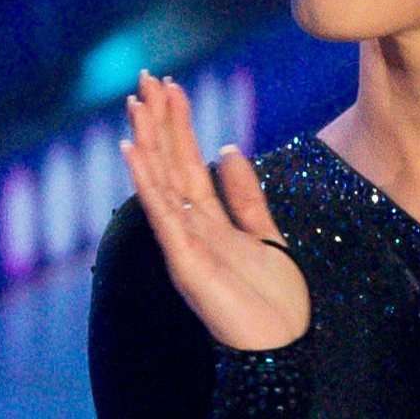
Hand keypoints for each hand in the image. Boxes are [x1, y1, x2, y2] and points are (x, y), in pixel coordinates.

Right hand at [120, 72, 308, 349]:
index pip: (186, 160)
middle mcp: (188, 226)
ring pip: (159, 182)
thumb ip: (245, 194)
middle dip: (158, 120)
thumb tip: (229, 148)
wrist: (285, 343)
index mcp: (207, 218)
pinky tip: (134, 152)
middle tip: (146, 77)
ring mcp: (183, 243)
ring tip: (135, 104)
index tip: (172, 84)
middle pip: (169, 163)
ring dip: (146, 142)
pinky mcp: (185, 262)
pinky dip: (146, 182)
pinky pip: (162, 215)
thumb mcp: (266, 233)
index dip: (179, 122)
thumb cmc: (275, 298)